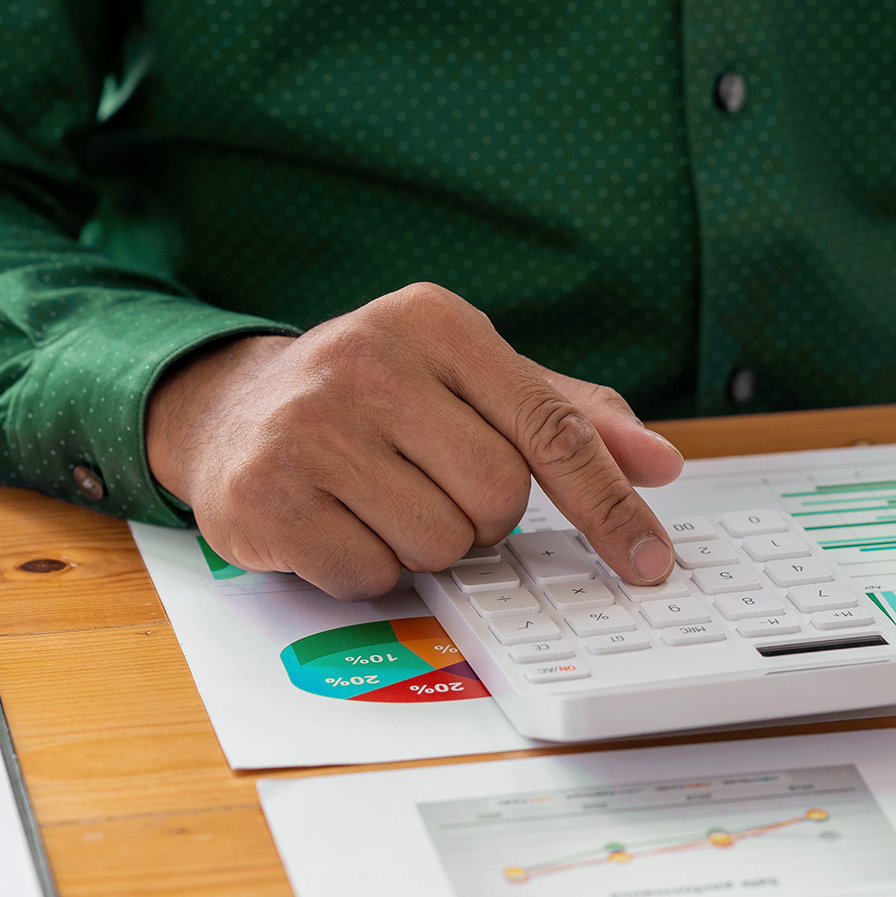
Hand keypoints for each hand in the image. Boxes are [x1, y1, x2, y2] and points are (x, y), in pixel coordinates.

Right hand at [145, 283, 682, 599]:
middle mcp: (369, 360)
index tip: (650, 559)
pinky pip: (371, 574)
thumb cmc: (378, 401)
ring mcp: (309, 427)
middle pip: (499, 495)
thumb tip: (662, 463)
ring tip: (381, 497)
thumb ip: (568, 417)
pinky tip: (338, 520)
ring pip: (440, 543)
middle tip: (434, 484)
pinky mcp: (265, 495)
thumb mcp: (472, 381)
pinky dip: (369, 567)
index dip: (609, 503)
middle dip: (483, 515)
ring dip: (425, 543)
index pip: (551, 427)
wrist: (234, 409)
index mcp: (436, 322)